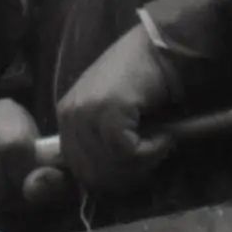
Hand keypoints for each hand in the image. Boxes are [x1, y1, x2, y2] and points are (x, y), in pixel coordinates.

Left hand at [55, 24, 178, 196]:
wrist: (162, 48)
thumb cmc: (145, 82)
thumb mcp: (115, 116)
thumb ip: (104, 142)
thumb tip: (106, 183)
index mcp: (67, 117)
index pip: (77, 168)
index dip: (108, 178)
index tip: (135, 170)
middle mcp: (69, 114)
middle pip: (91, 173)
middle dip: (126, 175)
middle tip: (153, 157)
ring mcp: (85, 112)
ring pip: (109, 165)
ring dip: (142, 163)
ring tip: (160, 140)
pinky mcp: (107, 110)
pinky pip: (127, 152)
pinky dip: (151, 151)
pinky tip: (164, 135)